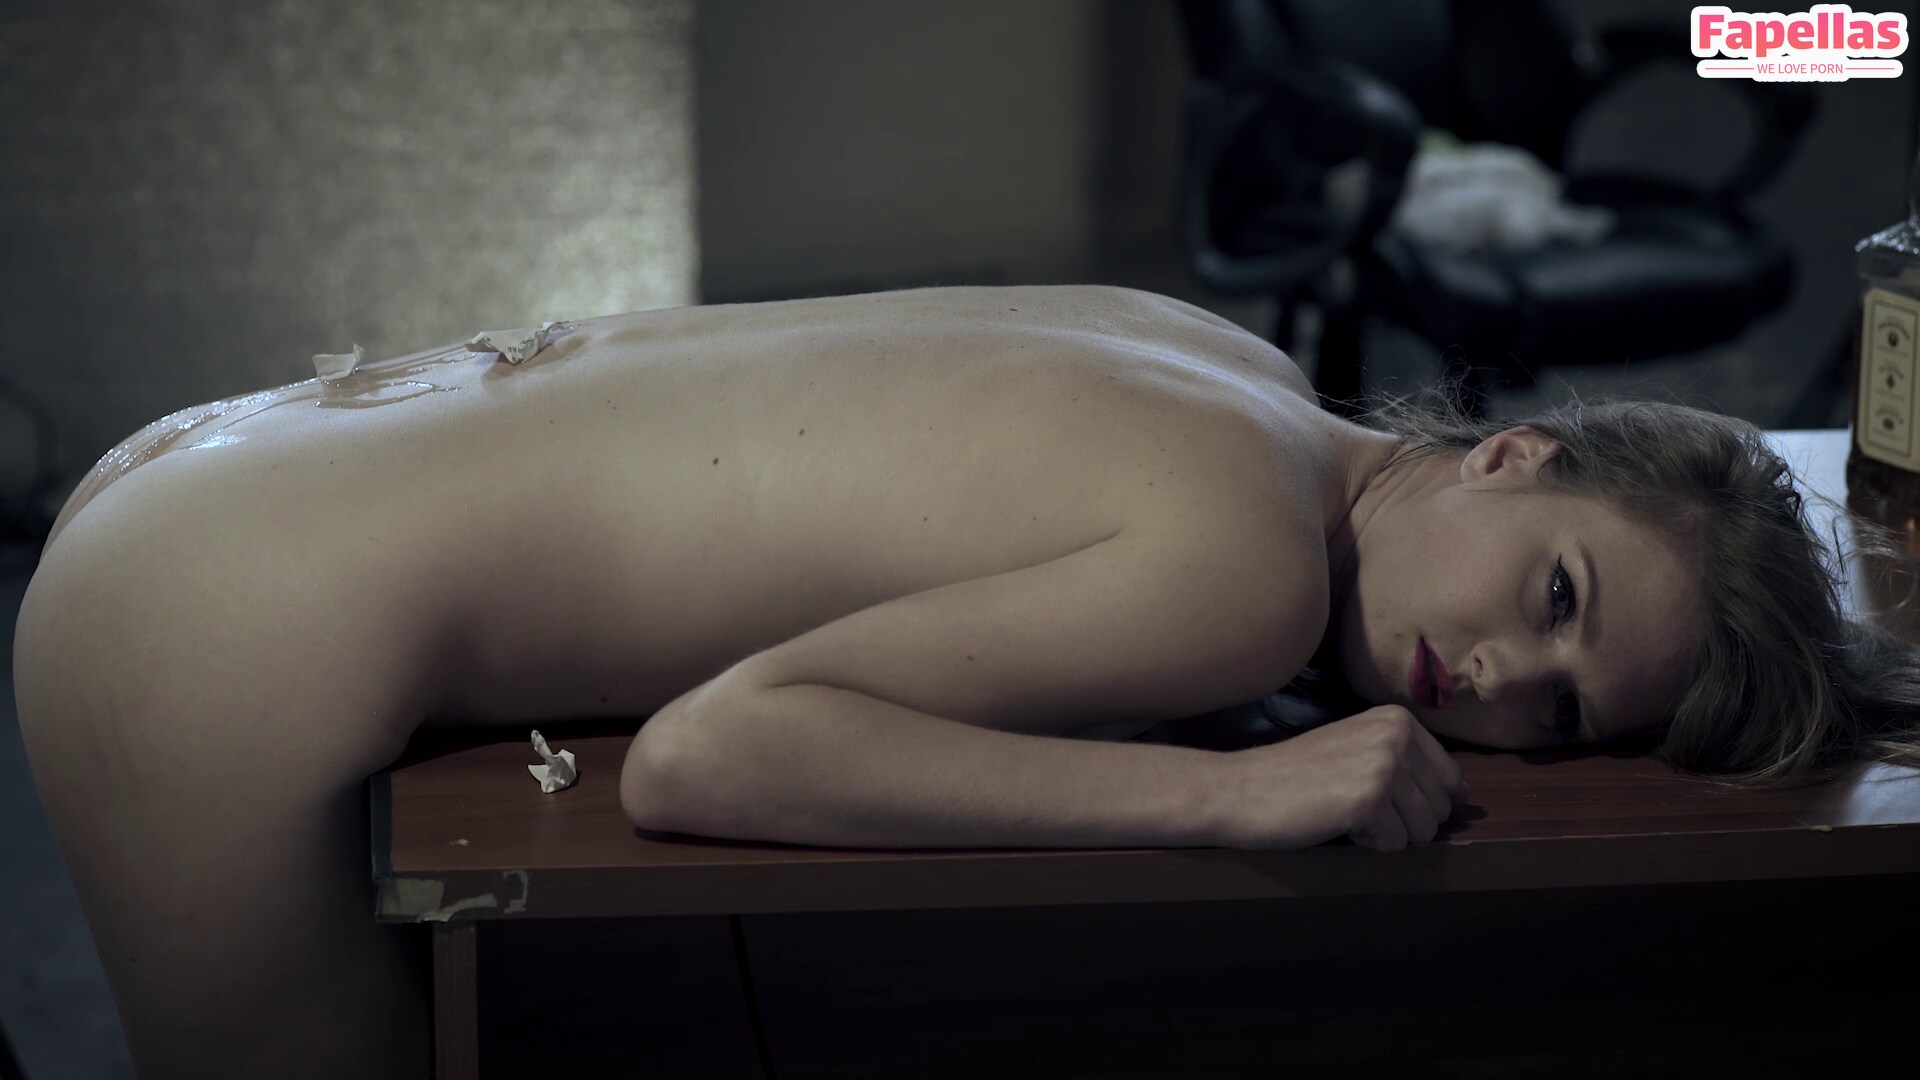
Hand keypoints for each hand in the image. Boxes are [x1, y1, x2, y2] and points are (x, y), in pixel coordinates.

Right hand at [1215, 705, 1470, 851]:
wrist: (1242, 788)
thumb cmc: (1298, 776)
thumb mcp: (1358, 749)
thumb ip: (1410, 763)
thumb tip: (1465, 795)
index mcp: (1397, 720)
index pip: (1450, 779)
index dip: (1417, 802)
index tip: (1376, 796)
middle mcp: (1397, 735)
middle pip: (1439, 809)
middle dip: (1401, 820)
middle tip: (1351, 801)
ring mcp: (1384, 765)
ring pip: (1422, 831)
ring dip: (1384, 832)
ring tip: (1342, 809)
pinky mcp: (1369, 798)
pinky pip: (1395, 844)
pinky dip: (1366, 842)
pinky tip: (1334, 819)